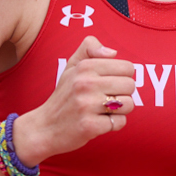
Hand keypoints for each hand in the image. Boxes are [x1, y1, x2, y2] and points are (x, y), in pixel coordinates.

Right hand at [11, 37, 134, 165]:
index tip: (111, 83)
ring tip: (104, 110)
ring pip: (128, 104)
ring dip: (120, 110)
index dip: (123, 77)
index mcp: (84, 66)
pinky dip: (113, 124)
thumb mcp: (72, 66)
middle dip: (123, 94)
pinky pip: (119, 122)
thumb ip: (89, 48)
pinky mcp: (89, 126)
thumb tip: (112, 52)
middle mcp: (85, 83)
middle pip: (130, 86)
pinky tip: (99, 122)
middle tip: (108, 99)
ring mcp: (87, 105)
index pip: (127, 67)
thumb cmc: (64, 96)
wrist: (45, 127)